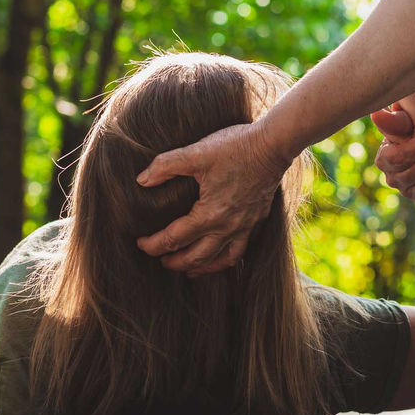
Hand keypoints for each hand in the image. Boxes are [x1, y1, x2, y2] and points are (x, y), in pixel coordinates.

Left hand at [135, 122, 291, 274]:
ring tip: (188, 269)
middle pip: (196, 257)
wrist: (273, 145)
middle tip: (161, 260)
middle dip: (175, 262)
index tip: (140, 244)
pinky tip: (219, 256)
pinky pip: (239, 250)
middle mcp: (227, 227)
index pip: (174, 239)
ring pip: (220, 260)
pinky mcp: (256, 220)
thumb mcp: (196, 152)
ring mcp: (244, 226)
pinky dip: (225, 259)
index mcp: (209, 214)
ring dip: (201, 267)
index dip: (153, 245)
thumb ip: (166, 166)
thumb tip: (141, 180)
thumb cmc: (235, 147)